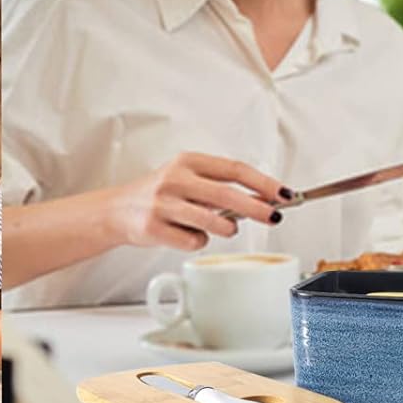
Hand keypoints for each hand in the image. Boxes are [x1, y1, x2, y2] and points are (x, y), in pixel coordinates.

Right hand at [108, 152, 285, 252]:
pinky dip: (198, 241)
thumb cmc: (161, 192)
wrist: (118, 208)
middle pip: (227, 194)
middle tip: (275, 217)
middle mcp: (175, 178)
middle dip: (257, 208)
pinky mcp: (155, 227)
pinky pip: (193, 242)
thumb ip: (221, 186)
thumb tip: (263, 199)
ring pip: (213, 222)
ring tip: (224, 226)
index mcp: (188, 161)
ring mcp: (164, 203)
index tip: (284, 193)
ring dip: (227, 228)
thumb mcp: (188, 179)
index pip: (234, 169)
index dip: (262, 182)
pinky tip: (187, 233)